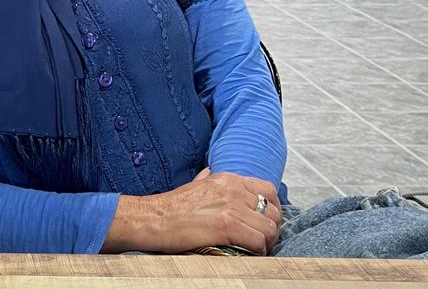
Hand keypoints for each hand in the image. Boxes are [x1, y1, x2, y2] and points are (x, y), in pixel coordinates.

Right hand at [103, 169, 281, 254]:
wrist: (153, 218)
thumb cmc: (171, 207)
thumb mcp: (194, 184)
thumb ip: (207, 179)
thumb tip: (211, 174)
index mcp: (227, 179)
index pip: (268, 190)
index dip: (272, 208)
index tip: (266, 220)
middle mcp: (233, 190)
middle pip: (273, 211)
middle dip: (272, 227)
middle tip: (263, 238)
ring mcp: (232, 208)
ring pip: (269, 228)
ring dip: (266, 241)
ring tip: (256, 248)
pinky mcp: (228, 227)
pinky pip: (258, 241)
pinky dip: (258, 250)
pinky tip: (249, 252)